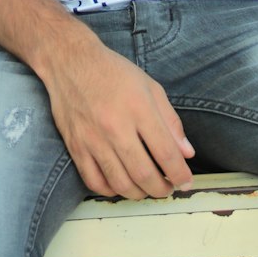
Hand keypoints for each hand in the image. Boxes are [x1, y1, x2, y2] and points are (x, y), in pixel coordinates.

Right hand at [42, 31, 194, 200]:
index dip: (179, 174)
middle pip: (144, 173)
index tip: (186, 182)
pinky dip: (111, 190)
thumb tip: (187, 153)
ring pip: (120, 183)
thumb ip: (170, 122)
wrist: (70, 62)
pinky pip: (94, 181)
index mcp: (139, 108)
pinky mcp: (76, 146)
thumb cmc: (114, 73)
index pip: (166, 153)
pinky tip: (121, 185)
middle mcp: (115, 126)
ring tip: (147, 189)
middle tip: (168, 189)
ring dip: (139, 194)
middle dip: (161, 189)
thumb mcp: (150, 87)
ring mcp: (93, 139)